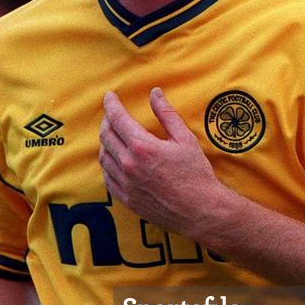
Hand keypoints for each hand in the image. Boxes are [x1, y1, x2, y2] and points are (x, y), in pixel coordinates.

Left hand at [99, 87, 227, 238]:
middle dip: (107, 121)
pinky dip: (108, 165)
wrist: (200, 211)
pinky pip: (107, 178)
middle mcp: (129, 164)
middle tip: (113, 115)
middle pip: (106, 136)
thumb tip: (155, 93)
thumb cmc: (196, 174)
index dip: (111, 104)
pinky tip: (116, 160)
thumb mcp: (185, 139)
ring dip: (106, 142)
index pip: (117, 118)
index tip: (109, 96)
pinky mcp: (127, 199)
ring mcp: (126, 183)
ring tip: (114, 136)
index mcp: (142, 146)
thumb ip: (166, 114)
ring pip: (104, 157)